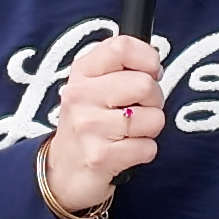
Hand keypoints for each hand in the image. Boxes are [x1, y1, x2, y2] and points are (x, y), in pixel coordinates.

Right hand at [40, 33, 163, 213]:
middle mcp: (80, 95)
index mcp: (82, 71)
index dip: (148, 58)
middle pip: (145, 84)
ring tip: (129, 132)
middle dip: (154, 100)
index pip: (122, 47)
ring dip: (150, 129)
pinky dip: (145, 151)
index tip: (149, 72)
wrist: (63, 171)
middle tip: (138, 110)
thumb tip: (155, 66)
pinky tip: (126, 151)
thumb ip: (121, 67)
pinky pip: (148, 148)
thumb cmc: (90, 122)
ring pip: (153, 118)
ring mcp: (89, 126)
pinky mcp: (100, 157)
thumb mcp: (94, 85)